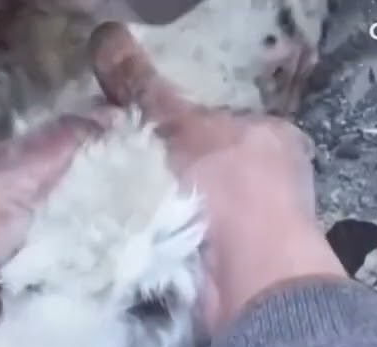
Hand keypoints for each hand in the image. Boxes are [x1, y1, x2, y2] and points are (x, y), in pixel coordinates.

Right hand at [88, 22, 346, 333]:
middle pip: (198, 166)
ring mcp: (249, 230)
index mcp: (271, 137)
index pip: (216, 120)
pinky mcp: (227, 270)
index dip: (174, 122)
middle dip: (159, 169)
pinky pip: (179, 245)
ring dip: (154, 209)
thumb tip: (106, 37)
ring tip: (109, 202)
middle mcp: (267, 182)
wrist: (252, 279)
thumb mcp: (183, 128)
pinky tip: (126, 236)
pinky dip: (156, 242)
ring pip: (186, 208)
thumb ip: (145, 90)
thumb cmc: (234, 189)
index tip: (134, 130)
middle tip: (111, 165)